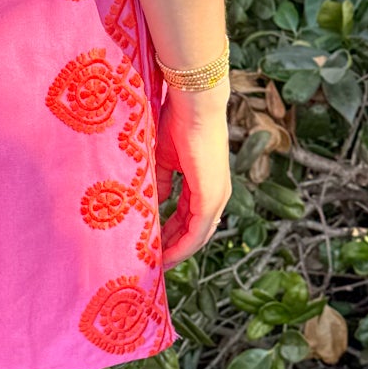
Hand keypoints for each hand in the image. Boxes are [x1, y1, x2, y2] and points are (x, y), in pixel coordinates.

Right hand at [153, 78, 231, 267]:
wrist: (192, 102)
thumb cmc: (176, 120)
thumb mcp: (162, 158)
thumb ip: (160, 183)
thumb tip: (153, 204)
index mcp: (204, 183)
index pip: (188, 217)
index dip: (170, 234)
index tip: (151, 247)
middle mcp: (215, 194)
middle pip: (194, 232)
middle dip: (173, 249)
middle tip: (152, 264)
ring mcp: (216, 197)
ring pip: (197, 236)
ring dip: (176, 252)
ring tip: (155, 265)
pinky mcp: (211, 198)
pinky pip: (197, 232)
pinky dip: (181, 247)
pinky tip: (164, 257)